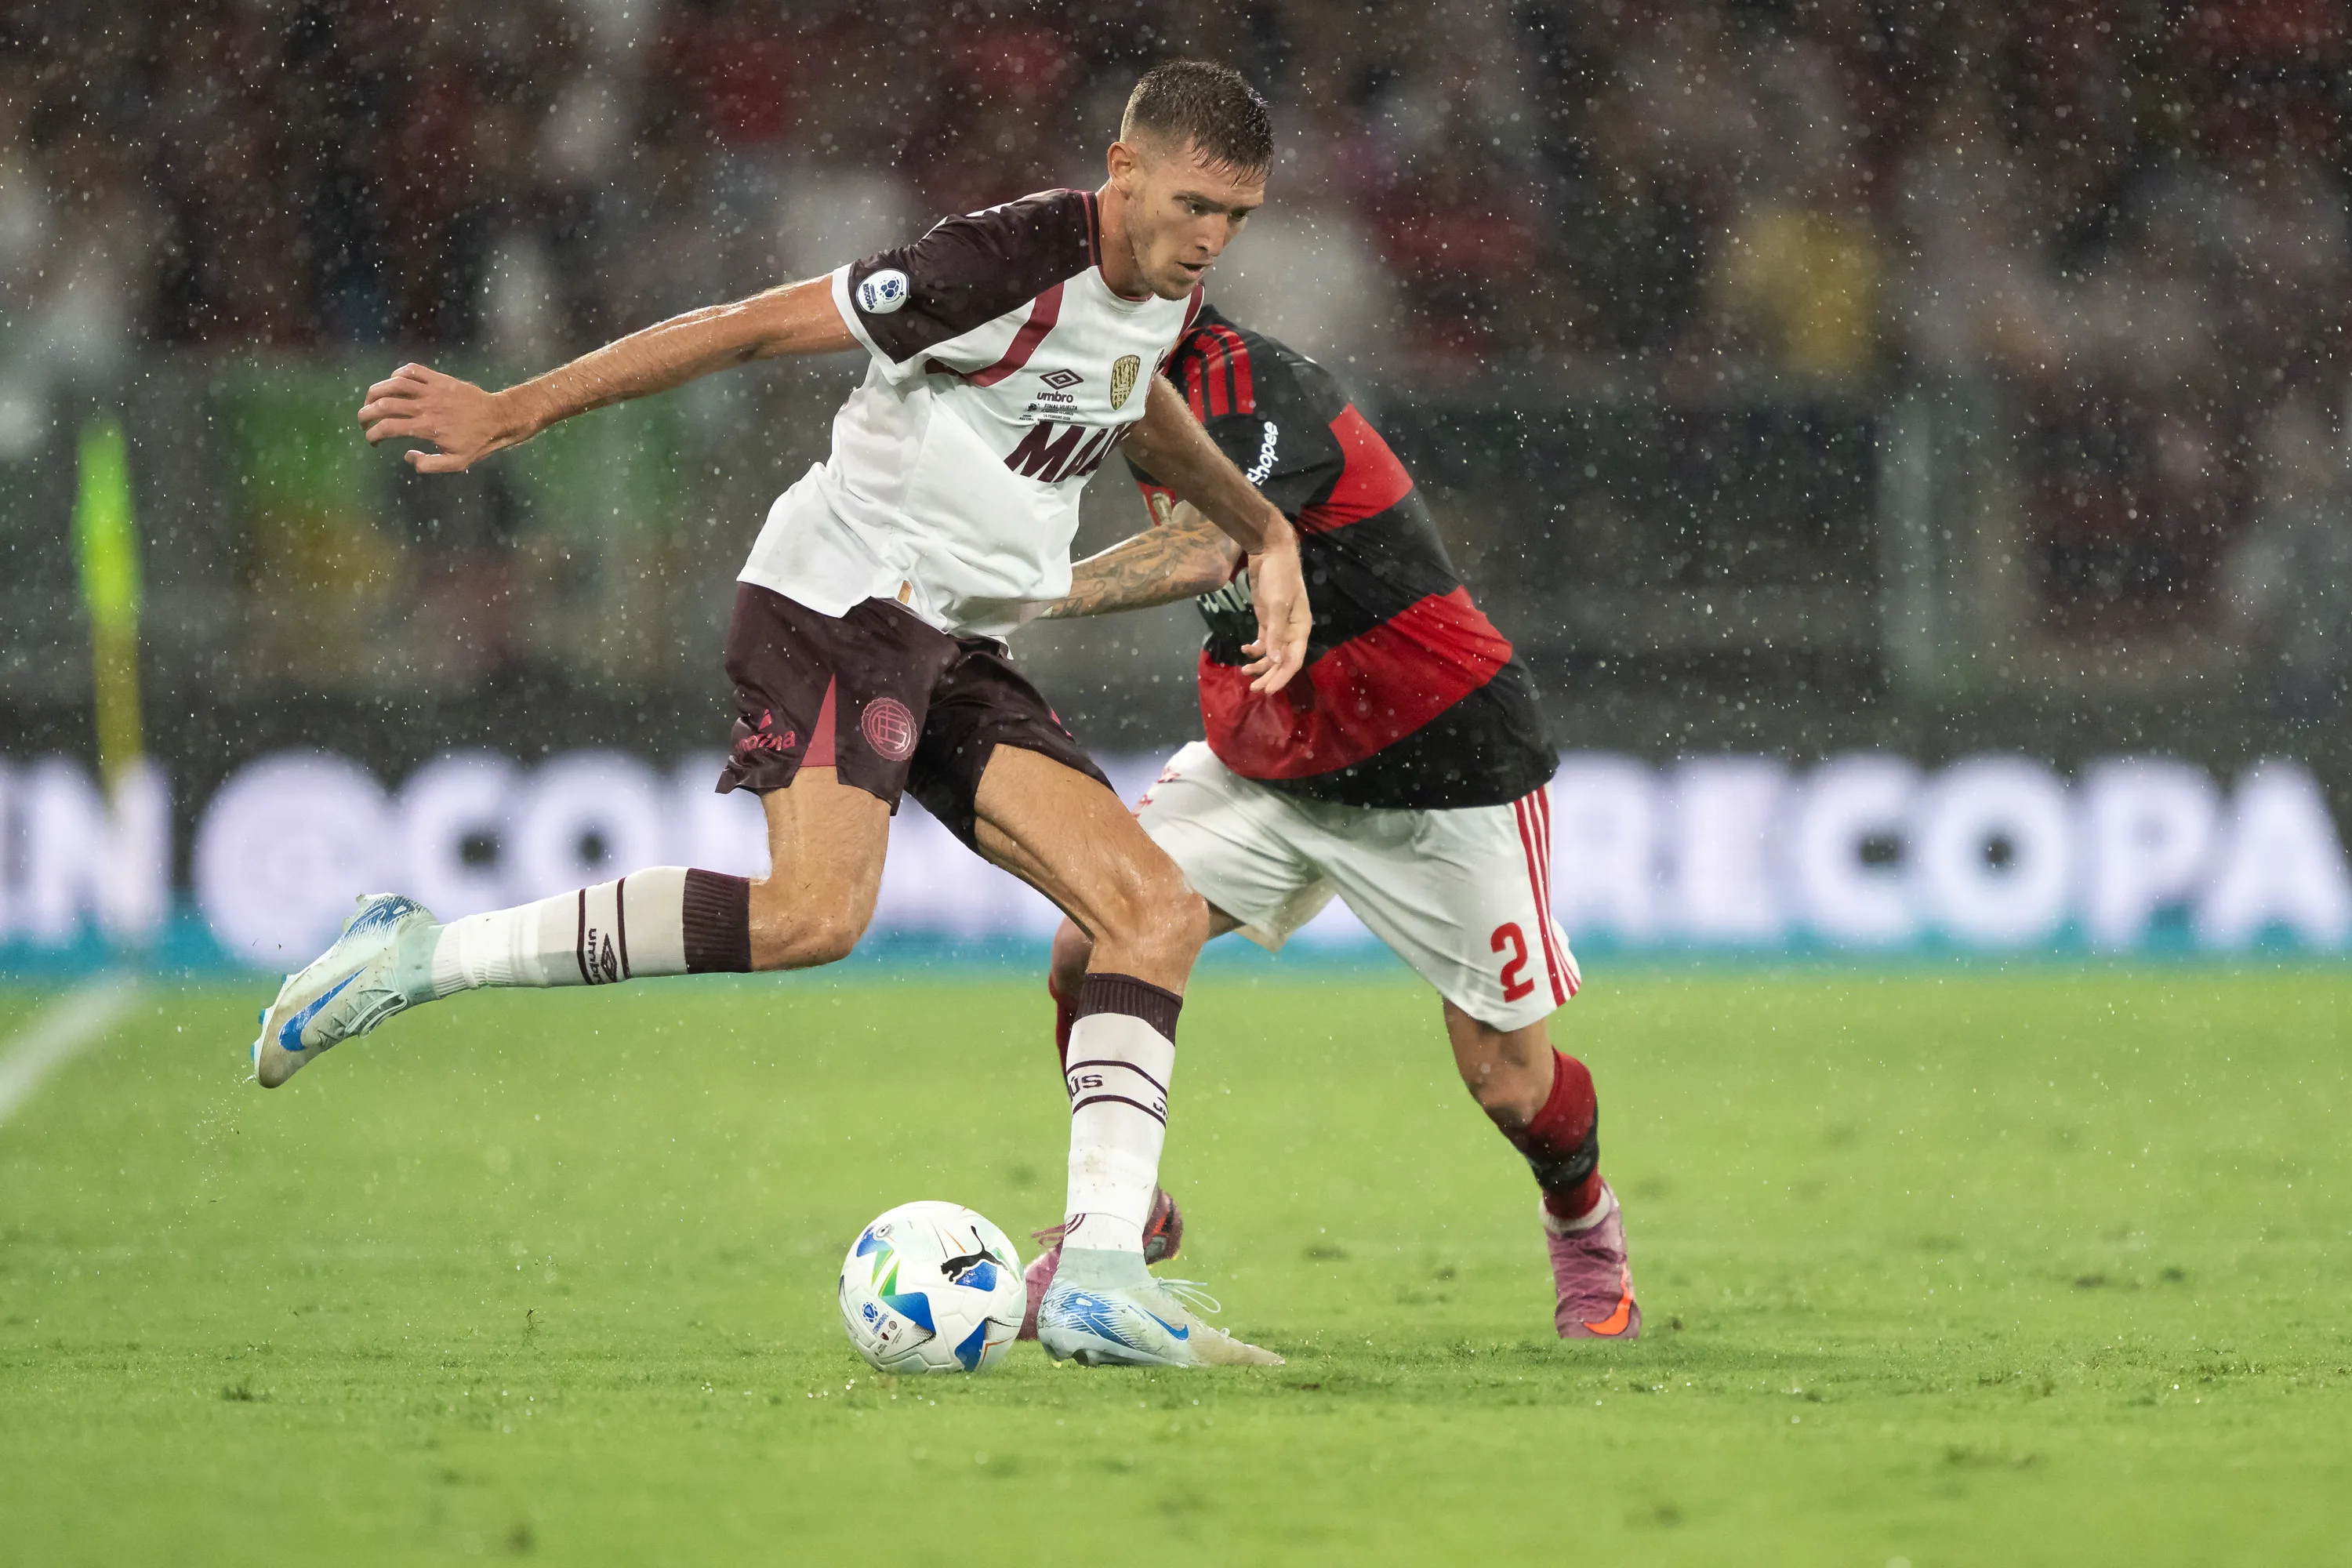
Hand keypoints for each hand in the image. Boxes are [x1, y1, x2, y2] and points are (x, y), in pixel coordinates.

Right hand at [357, 364, 528, 472]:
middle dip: (366, 413)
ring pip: (393, 384)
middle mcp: (425, 406)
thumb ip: (429, 465)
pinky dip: (398, 373)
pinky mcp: (439, 379)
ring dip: (376, 391)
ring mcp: (432, 390)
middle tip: (364, 421)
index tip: (372, 440)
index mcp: (426, 428)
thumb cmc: (478, 442)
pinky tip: (394, 382)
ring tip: (371, 400)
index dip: (372, 434)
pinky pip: (412, 370)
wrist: (498, 418)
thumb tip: (407, 456)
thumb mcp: (456, 463)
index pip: (387, 428)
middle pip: (384, 404)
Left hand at [1240, 533, 1310, 693]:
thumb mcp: (1277, 604)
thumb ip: (1276, 633)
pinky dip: (1254, 649)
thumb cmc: (1279, 576)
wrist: (1270, 553)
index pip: (1293, 660)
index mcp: (1300, 628)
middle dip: (1269, 676)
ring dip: (1260, 665)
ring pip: (1271, 654)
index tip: (1267, 691)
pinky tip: (1243, 650)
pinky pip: (1263, 642)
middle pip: (1282, 661)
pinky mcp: (1267, 620)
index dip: (1281, 677)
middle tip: (1253, 688)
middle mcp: (1292, 631)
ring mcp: (1278, 626)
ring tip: (1244, 671)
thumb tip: (1276, 660)